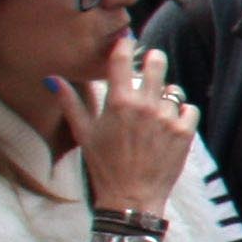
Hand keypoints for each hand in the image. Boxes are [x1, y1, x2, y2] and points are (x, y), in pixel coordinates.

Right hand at [55, 42, 195, 219]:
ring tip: (155, 111)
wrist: (131, 198)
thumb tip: (52, 78)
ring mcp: (167, 118)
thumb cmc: (104, 166)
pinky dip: (182, 114)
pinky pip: (189, 109)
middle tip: (149, 68)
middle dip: (153, 61)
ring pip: (174, 89)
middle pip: (157, 62)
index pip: (124, 58)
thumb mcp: (84, 133)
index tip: (126, 43)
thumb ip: (71, 102)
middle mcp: (145, 105)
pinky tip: (170, 124)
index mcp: (119, 102)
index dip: (125, 46)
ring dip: (166, 94)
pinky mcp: (184, 132)